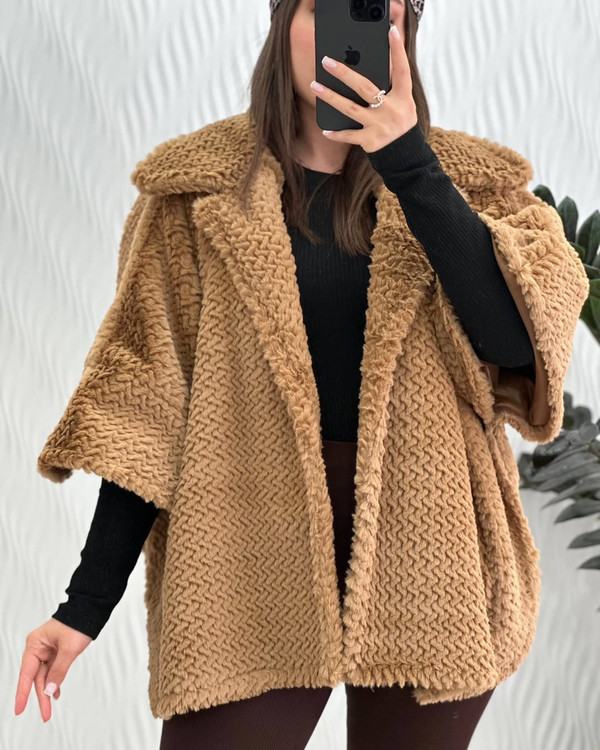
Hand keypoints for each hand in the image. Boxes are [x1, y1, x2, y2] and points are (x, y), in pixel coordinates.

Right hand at [14, 618, 92, 721]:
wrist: (91, 610)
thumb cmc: (78, 622)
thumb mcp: (69, 649)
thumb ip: (59, 671)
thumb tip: (49, 690)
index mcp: (35, 643)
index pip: (26, 673)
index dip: (22, 693)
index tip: (19, 709)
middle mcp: (39, 648)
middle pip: (37, 677)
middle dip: (41, 696)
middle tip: (45, 714)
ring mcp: (48, 651)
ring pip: (45, 676)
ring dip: (48, 692)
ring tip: (49, 710)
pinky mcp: (57, 653)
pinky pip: (53, 671)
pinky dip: (55, 682)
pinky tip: (56, 693)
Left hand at [311, 25, 417, 152]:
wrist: (404, 153)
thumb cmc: (399, 121)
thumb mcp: (402, 102)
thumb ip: (390, 86)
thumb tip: (365, 66)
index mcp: (403, 97)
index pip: (401, 70)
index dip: (398, 50)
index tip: (391, 31)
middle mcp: (392, 110)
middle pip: (364, 87)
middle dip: (344, 73)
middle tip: (326, 61)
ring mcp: (380, 126)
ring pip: (350, 108)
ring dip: (330, 97)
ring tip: (315, 86)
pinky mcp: (371, 141)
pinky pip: (349, 135)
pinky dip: (336, 134)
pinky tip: (325, 130)